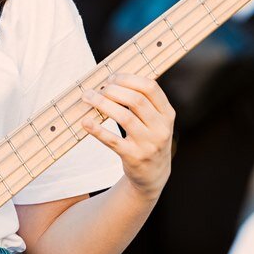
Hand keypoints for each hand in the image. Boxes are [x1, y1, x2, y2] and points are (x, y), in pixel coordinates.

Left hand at [80, 73, 173, 199]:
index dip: (129, 78)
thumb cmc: (150, 140)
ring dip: (103, 104)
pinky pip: (113, 141)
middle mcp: (161, 128)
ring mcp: (148, 144)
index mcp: (167, 114)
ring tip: (88, 97)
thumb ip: (144, 102)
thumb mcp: (156, 121)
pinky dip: (97, 130)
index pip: (150, 87)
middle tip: (99, 89)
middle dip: (113, 90)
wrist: (154, 176)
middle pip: (136, 100)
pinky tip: (86, 122)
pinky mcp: (133, 157)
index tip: (112, 78)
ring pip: (124, 117)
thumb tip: (113, 80)